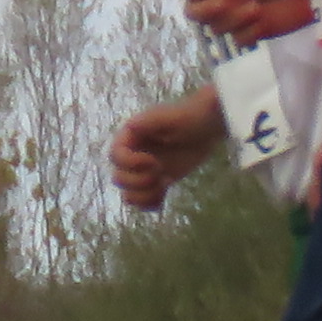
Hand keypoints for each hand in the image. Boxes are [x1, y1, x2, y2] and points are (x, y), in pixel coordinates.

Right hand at [111, 90, 224, 214]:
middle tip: (161, 172)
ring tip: (163, 186)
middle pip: (119, 178)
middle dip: (139, 181)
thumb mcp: (172, 116)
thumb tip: (131, 126)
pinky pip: (142, 200)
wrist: (207, 126)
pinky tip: (162, 199)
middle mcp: (132, 154)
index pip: (115, 156)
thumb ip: (152, 121)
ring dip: (143, 195)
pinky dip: (149, 204)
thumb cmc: (190, 116)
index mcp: (131, 137)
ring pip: (128, 193)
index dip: (130, 164)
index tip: (153, 162)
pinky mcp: (156, 181)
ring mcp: (143, 170)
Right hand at [175, 0, 316, 40]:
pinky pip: (240, 38)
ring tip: (255, 8)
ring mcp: (235, 14)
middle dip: (204, 8)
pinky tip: (262, 18)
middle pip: (193, 11)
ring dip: (232, 18)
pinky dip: (249, 31)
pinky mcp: (254, 28)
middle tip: (223, 2)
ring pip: (216, 27)